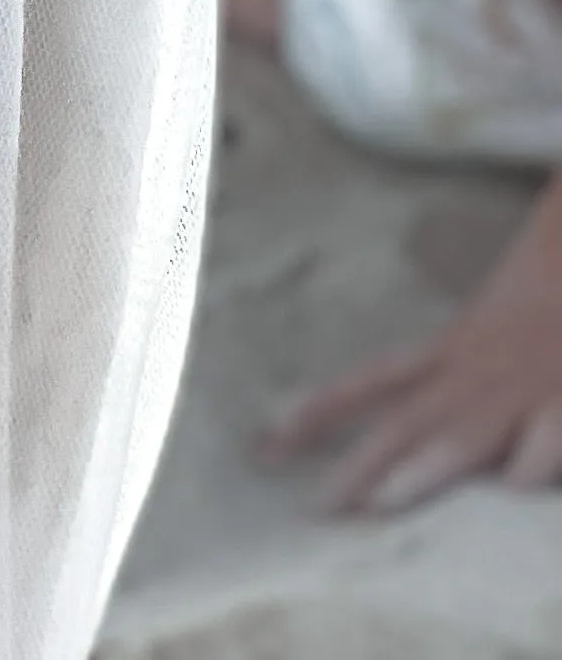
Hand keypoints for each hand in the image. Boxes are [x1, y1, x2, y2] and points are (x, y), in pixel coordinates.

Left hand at [262, 184, 561, 512]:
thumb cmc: (538, 296)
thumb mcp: (484, 328)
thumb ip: (448, 366)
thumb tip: (396, 419)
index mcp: (450, 349)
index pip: (372, 380)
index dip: (321, 412)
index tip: (270, 444)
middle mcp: (473, 370)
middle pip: (406, 422)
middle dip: (360, 467)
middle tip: (318, 508)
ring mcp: (520, 389)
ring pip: (466, 434)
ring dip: (425, 467)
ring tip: (386, 502)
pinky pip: (547, 437)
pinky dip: (530, 461)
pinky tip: (513, 485)